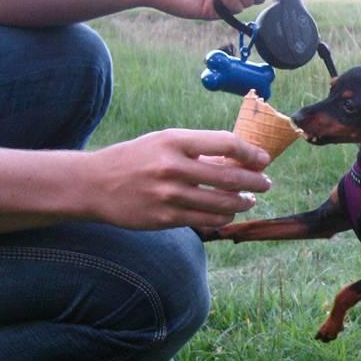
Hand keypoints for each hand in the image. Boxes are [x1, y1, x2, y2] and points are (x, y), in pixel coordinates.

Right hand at [86, 129, 270, 229]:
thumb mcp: (163, 141)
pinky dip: (223, 218)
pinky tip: (229, 213)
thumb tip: (238, 158)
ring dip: (243, 202)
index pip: (225, 143)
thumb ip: (197, 148)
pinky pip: (205, 221)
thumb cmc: (135, 159)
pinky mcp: (164, 218)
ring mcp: (168, 195)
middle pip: (229, 176)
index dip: (251, 153)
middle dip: (255, 181)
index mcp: (174, 140)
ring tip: (250, 200)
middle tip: (266, 183)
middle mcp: (172, 167)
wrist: (94, 184)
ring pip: (221, 203)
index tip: (263, 159)